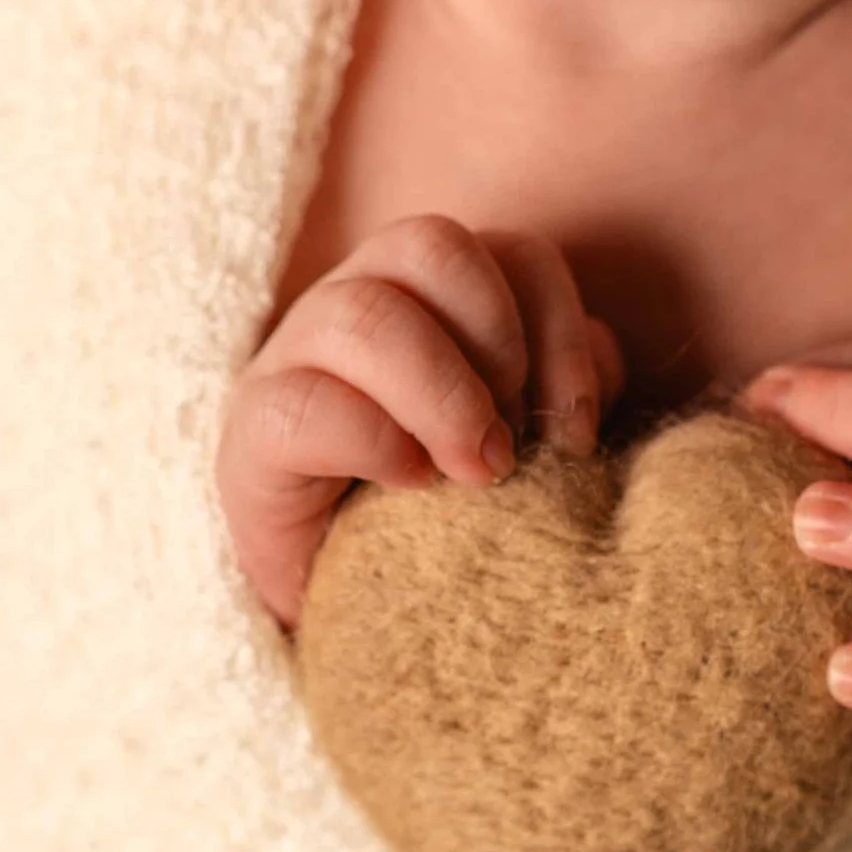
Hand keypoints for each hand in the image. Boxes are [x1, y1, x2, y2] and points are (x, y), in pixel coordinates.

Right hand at [217, 216, 624, 629]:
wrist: (354, 607)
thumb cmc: (450, 511)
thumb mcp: (527, 446)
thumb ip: (565, 395)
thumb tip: (598, 363)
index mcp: (436, 293)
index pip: (512, 252)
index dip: (560, 328)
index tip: (576, 433)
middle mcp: (362, 300)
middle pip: (432, 244)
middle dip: (496, 342)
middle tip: (512, 443)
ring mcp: (296, 355)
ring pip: (362, 311)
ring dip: (440, 393)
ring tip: (476, 472)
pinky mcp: (253, 429)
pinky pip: (304, 404)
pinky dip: (375, 443)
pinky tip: (409, 487)